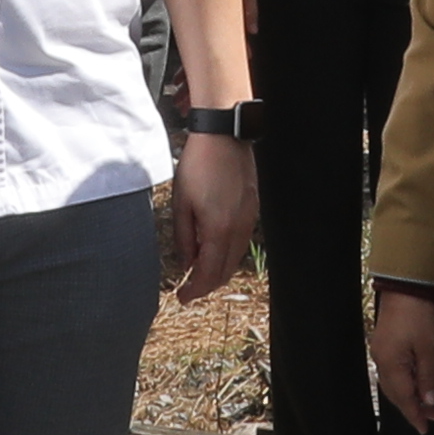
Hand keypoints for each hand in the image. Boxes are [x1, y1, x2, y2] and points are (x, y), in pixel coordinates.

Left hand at [156, 130, 259, 303]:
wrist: (223, 136)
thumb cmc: (198, 166)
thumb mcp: (181, 203)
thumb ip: (183, 238)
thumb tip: (186, 263)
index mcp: (218, 229)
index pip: (208, 273)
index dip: (195, 290)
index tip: (182, 297)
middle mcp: (238, 228)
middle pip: (225, 271)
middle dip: (206, 285)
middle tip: (189, 289)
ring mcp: (249, 219)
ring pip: (234, 257)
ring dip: (217, 269)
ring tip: (198, 270)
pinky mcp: (252, 209)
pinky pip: (240, 241)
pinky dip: (226, 252)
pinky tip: (212, 248)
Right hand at [369, 283, 433, 430]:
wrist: (405, 287)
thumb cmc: (417, 314)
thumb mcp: (429, 348)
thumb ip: (429, 376)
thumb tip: (430, 400)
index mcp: (391, 364)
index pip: (403, 398)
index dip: (414, 414)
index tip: (424, 428)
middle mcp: (381, 360)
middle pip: (395, 393)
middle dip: (412, 407)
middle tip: (430, 418)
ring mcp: (381, 351)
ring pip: (393, 383)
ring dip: (410, 395)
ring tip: (427, 403)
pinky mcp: (384, 344)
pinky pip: (393, 371)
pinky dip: (405, 381)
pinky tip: (415, 383)